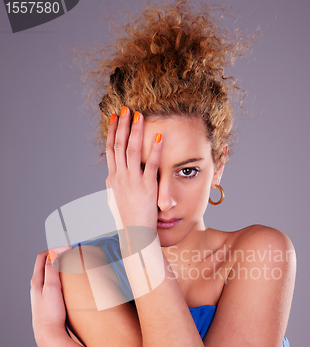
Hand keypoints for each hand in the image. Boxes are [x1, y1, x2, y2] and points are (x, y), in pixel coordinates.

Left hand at [30, 247, 70, 346]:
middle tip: (71, 255)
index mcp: (36, 281)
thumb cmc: (50, 314)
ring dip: (60, 268)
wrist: (49, 335)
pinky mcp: (49, 302)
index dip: (55, 249)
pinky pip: (55, 285)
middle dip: (59, 257)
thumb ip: (52, 270)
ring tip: (72, 267)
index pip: (42, 257)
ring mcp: (43, 294)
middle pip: (46, 264)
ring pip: (50, 275)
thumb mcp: (52, 288)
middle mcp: (37, 286)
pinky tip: (71, 285)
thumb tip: (53, 253)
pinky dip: (62, 279)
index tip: (68, 249)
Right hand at [105, 107, 162, 229]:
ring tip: (139, 115)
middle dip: (122, 125)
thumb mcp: (116, 200)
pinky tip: (159, 136)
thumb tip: (110, 176)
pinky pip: (151, 164)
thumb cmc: (128, 219)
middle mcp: (119, 178)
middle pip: (118, 145)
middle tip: (125, 108)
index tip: (114, 117)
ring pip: (131, 150)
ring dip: (135, 131)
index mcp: (112, 179)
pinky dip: (154, 149)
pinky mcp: (147, 187)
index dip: (112, 131)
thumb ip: (114, 185)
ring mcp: (132, 182)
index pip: (110, 149)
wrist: (134, 235)